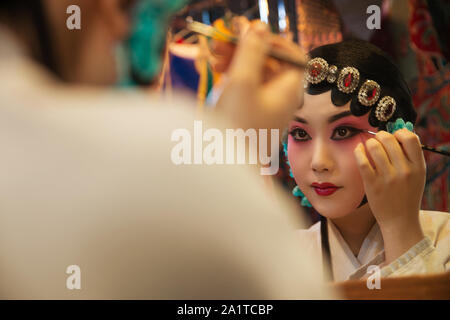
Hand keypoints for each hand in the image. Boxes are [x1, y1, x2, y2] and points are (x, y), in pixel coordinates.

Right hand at [215, 21, 305, 130]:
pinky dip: (233, 76)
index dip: (272, 40)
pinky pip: (246, 88)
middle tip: (222, 41)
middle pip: (270, 63)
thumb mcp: (242, 82)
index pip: (292, 55)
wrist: (223, 165)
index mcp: (289, 89)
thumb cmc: (236, 126)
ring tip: (213, 57)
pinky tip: (217, 71)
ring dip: (236, 60)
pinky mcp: (251, 115)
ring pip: (255, 74)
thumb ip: (251, 50)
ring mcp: (266, 107)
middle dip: (247, 48)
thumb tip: (259, 28)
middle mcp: (282, 98)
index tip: (249, 34)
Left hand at [354, 129, 425, 262]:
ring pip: (374, 146)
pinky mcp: (372, 183)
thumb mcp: (417, 176)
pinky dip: (358, 151)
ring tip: (368, 147)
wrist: (399, 221)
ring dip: (368, 143)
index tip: (393, 138)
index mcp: (418, 167)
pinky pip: (362, 160)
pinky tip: (358, 150)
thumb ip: (410, 157)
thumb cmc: (406, 196)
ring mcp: (387, 177)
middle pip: (388, 139)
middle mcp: (404, 170)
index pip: (410, 138)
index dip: (399, 133)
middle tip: (376, 141)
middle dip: (380, 136)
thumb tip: (397, 135)